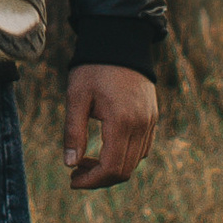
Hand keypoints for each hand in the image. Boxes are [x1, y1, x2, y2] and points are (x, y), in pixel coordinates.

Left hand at [62, 63, 158, 190]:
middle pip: (125, 170)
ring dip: (111, 168)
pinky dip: (124, 156)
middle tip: (75, 172)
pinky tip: (103, 148)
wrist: (120, 41)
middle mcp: (141, 125)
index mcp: (122, 122)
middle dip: (99, 178)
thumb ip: (73, 132)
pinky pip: (142, 148)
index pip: (111, 167)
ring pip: (135, 162)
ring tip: (85, 159)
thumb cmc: (93, 68)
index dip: (92, 180)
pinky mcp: (152, 117)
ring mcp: (150, 122)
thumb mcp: (76, 97)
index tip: (72, 180)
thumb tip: (69, 164)